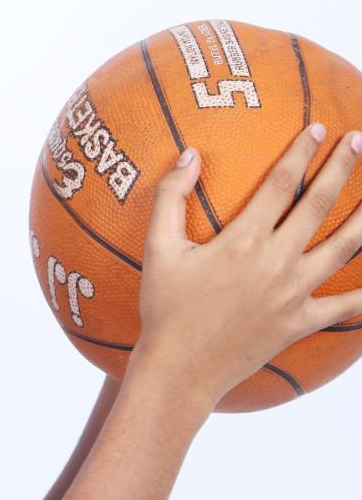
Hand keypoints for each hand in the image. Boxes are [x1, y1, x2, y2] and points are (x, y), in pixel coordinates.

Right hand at [136, 123, 361, 409]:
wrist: (180, 371)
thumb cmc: (164, 310)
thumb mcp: (158, 250)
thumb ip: (171, 196)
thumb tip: (190, 153)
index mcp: (242, 241)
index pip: (282, 183)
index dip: (302, 152)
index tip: (318, 128)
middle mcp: (275, 263)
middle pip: (319, 204)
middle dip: (343, 168)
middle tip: (359, 141)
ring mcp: (292, 295)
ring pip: (343, 248)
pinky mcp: (300, 324)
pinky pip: (345, 307)